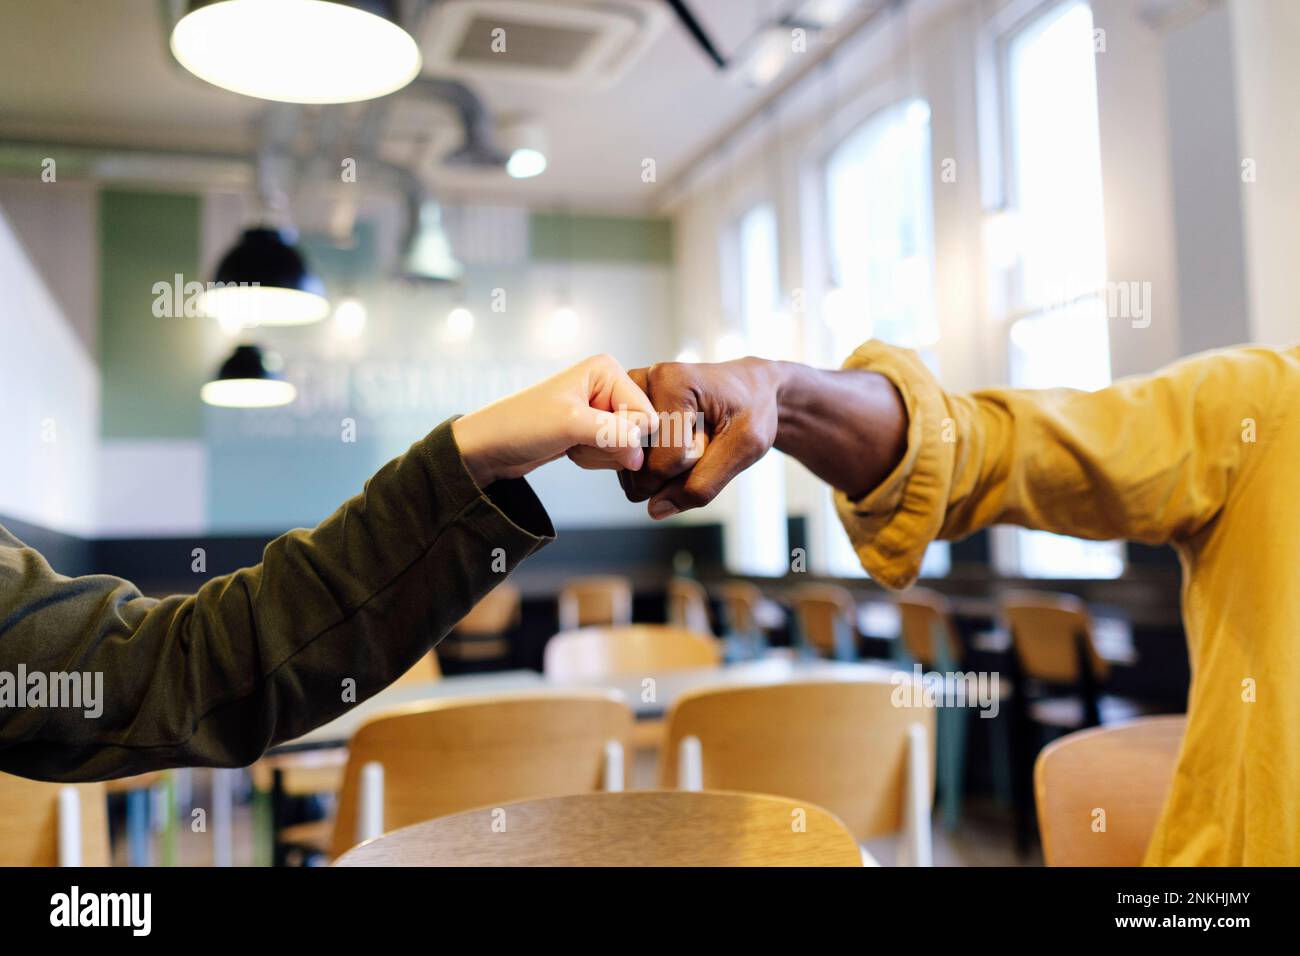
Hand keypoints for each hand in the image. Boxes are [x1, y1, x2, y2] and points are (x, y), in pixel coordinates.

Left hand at [452, 354, 656, 486]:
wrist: (491, 446)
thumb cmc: (522, 424)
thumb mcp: (571, 424)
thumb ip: (615, 436)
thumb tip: (640, 457)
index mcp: (608, 370)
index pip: (646, 414)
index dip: (624, 434)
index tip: (591, 432)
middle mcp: (608, 385)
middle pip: (639, 432)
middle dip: (610, 445)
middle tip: (577, 437)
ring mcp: (602, 409)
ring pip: (627, 447)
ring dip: (599, 454)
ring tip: (571, 443)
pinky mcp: (594, 430)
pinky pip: (613, 454)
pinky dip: (593, 459)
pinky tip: (570, 450)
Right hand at [616, 358, 782, 518]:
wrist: (752, 391)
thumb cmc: (753, 410)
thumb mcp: (745, 447)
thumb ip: (703, 483)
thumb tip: (656, 509)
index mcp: (671, 382)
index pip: (664, 461)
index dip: (694, 466)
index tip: (715, 437)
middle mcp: (642, 384)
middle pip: (641, 464)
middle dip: (675, 469)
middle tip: (703, 437)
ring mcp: (628, 398)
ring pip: (631, 465)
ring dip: (664, 467)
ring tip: (690, 438)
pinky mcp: (623, 412)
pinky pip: (629, 460)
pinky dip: (653, 463)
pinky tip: (673, 443)